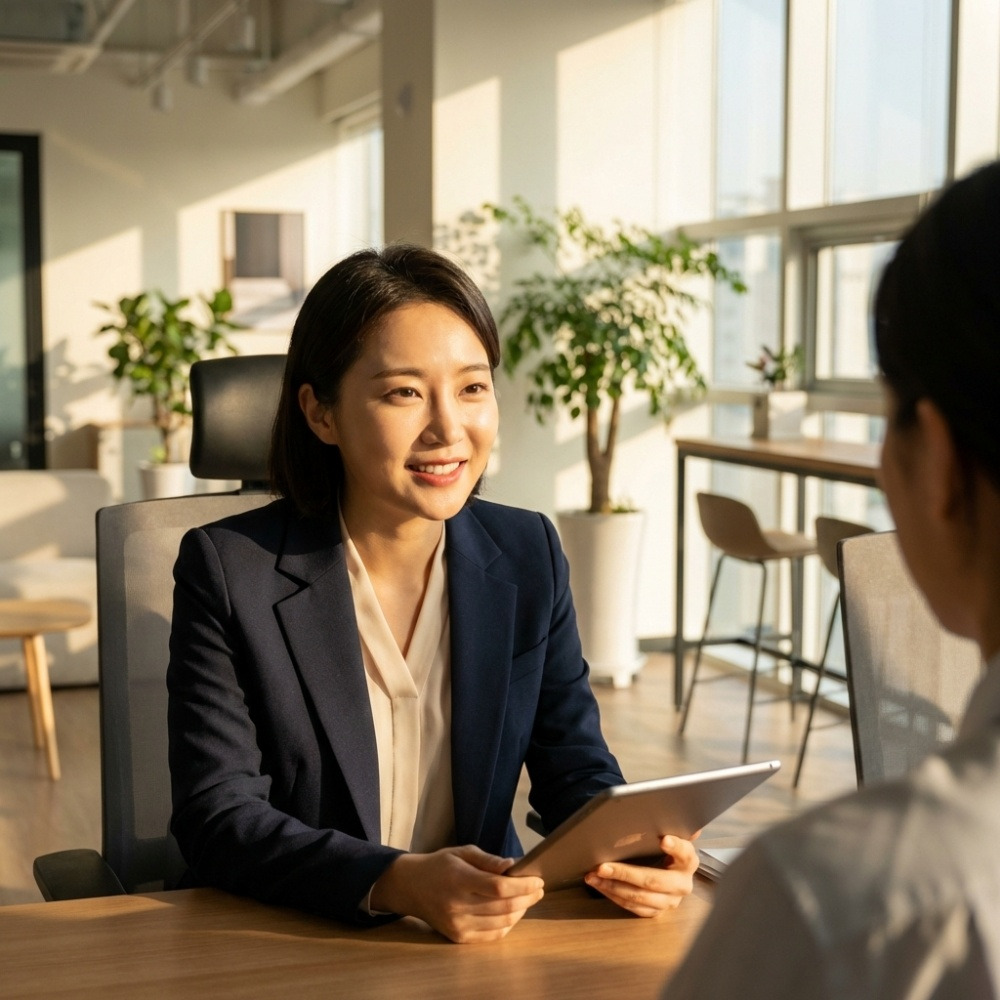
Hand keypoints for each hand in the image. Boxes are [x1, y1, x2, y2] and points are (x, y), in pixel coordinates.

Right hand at [369, 844, 544, 943]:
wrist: (411, 887)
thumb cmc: (440, 865)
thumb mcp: (462, 852)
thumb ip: (488, 860)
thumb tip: (512, 866)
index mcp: (459, 880)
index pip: (498, 888)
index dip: (522, 886)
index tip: (538, 880)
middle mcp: (457, 906)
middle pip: (503, 906)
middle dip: (527, 898)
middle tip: (539, 889)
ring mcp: (458, 925)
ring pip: (501, 923)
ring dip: (520, 911)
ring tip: (528, 899)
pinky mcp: (458, 937)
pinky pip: (492, 936)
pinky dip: (507, 925)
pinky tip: (513, 913)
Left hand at [583, 834, 698, 917]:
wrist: (667, 870)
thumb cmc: (661, 847)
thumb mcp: (668, 834)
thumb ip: (670, 824)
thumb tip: (670, 810)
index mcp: (688, 861)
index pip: (685, 852)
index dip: (675, 846)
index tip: (663, 839)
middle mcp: (682, 884)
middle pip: (654, 880)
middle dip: (625, 873)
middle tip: (603, 866)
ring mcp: (669, 901)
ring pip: (639, 897)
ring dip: (613, 886)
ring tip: (594, 875)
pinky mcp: (656, 911)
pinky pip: (632, 907)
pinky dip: (613, 895)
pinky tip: (599, 884)